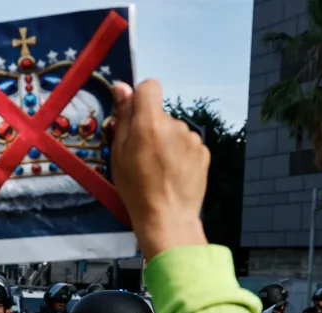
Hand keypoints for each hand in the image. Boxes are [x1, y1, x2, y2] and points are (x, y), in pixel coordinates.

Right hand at [110, 80, 208, 259]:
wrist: (167, 216)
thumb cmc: (137, 189)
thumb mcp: (118, 153)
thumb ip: (123, 116)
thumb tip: (122, 87)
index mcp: (149, 123)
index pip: (150, 86)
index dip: (140, 97)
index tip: (135, 115)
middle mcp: (174, 125)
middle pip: (160, 113)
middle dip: (150, 127)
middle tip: (142, 155)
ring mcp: (192, 138)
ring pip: (174, 130)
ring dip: (166, 142)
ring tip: (158, 168)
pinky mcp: (203, 151)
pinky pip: (186, 144)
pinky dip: (179, 154)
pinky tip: (171, 172)